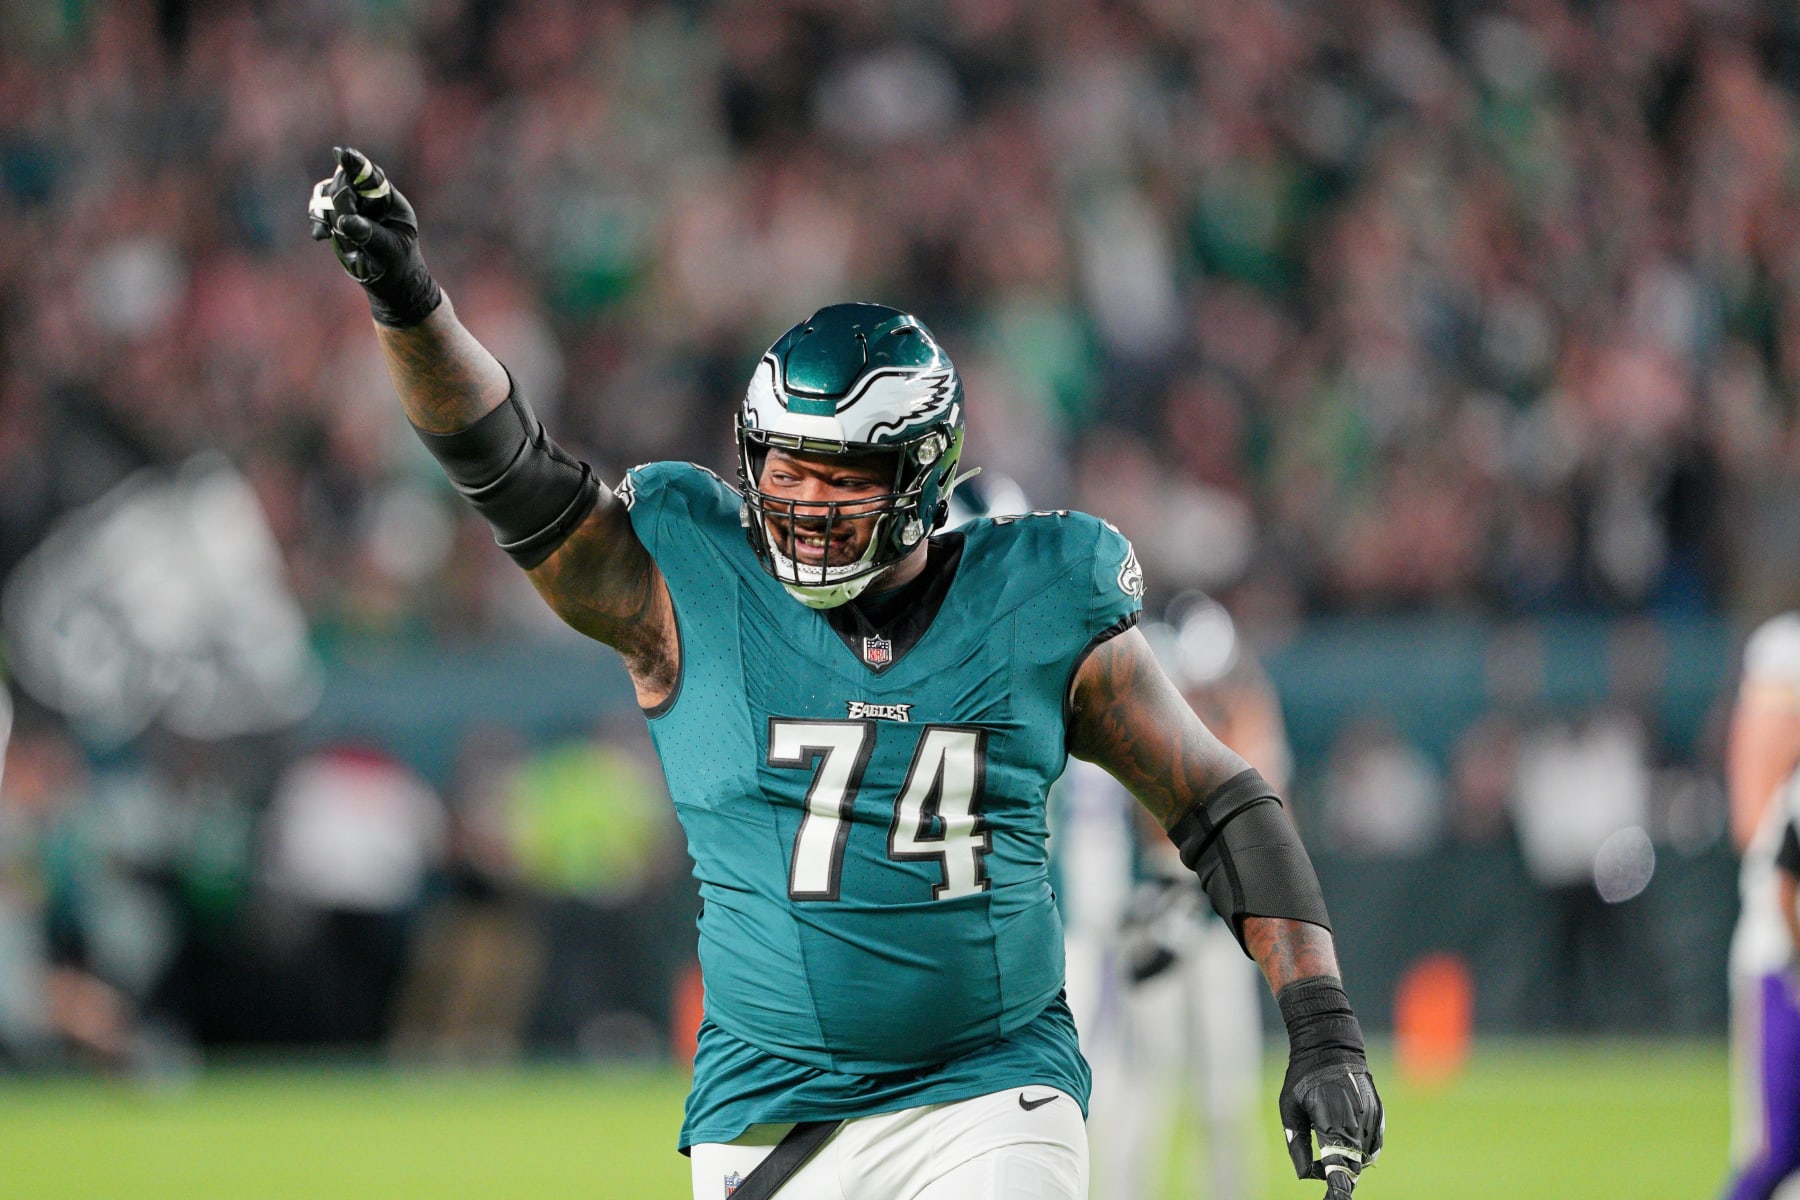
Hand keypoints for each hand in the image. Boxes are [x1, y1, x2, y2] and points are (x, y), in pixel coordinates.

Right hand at [308, 146, 441, 326]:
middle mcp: (371, 199)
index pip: (372, 176)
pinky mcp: (339, 218)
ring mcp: (353, 207)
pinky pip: (320, 209)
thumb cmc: (398, 267)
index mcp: (390, 201)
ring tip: (332, 235)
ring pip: (328, 193)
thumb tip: (346, 222)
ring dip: (325, 212)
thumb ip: (368, 235)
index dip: (356, 164)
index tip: (341, 153)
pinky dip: (317, 220)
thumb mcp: (388, 252)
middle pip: (344, 182)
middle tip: (343, 225)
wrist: (391, 284)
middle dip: (339, 201)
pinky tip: (321, 237)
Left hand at [1276, 976, 1383, 1196]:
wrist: (1329, 1043)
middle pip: (1353, 1166)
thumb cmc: (1302, 1075)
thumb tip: (1305, 1175)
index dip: (1337, 1191)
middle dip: (1338, 1174)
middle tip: (1322, 1171)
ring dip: (1349, 1159)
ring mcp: (1371, 1118)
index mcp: (1331, 1124)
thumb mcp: (1289, 1108)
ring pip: (1364, 1156)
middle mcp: (1356, 1123)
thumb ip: (1296, 1144)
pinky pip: (1373, 1143)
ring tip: (1328, 1141)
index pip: (1339, 1169)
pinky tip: (1344, 1137)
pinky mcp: (1378, 1112)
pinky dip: (1361, 1149)